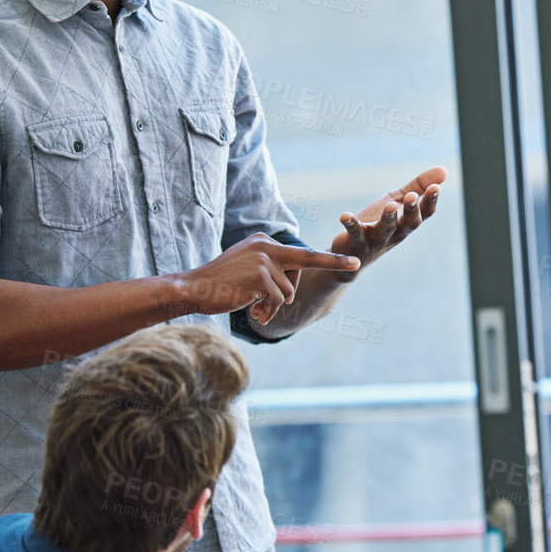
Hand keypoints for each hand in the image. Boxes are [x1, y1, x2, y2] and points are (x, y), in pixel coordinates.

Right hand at [171, 233, 360, 325]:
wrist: (194, 289)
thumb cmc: (221, 286)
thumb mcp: (248, 272)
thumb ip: (271, 275)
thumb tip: (290, 294)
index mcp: (265, 242)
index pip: (303, 253)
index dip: (332, 260)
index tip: (356, 263)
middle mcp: (267, 246)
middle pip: (304, 267)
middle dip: (293, 289)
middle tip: (268, 300)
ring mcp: (264, 260)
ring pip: (287, 291)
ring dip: (273, 304)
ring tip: (252, 305)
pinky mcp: (261, 276)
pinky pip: (278, 300)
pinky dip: (266, 309)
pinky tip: (249, 307)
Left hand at [326, 166, 446, 278]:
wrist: (353, 255)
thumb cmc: (379, 223)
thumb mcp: (398, 201)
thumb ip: (418, 187)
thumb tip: (444, 170)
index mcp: (407, 222)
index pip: (424, 213)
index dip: (430, 201)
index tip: (435, 187)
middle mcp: (396, 233)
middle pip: (408, 223)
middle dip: (411, 210)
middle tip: (412, 196)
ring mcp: (376, 239)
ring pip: (385, 230)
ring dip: (388, 219)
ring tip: (389, 206)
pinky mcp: (356, 242)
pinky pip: (354, 234)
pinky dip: (351, 225)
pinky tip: (345, 216)